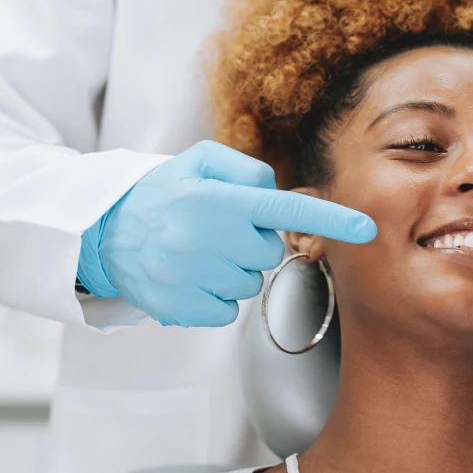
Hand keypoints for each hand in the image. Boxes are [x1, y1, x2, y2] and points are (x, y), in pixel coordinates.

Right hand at [76, 141, 375, 326]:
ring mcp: (190, 277)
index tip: (367, 228)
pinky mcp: (182, 308)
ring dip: (233, 269)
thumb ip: (248, 171)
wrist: (105, 233)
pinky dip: (215, 296)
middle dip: (252, 242)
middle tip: (219, 231)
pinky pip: (227, 309)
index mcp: (213, 200)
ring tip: (200, 253)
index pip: (284, 209)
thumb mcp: (201, 163)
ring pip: (250, 283)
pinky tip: (191, 277)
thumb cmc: (167, 194)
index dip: (331, 219)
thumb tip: (279, 193)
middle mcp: (202, 239)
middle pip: (269, 252)